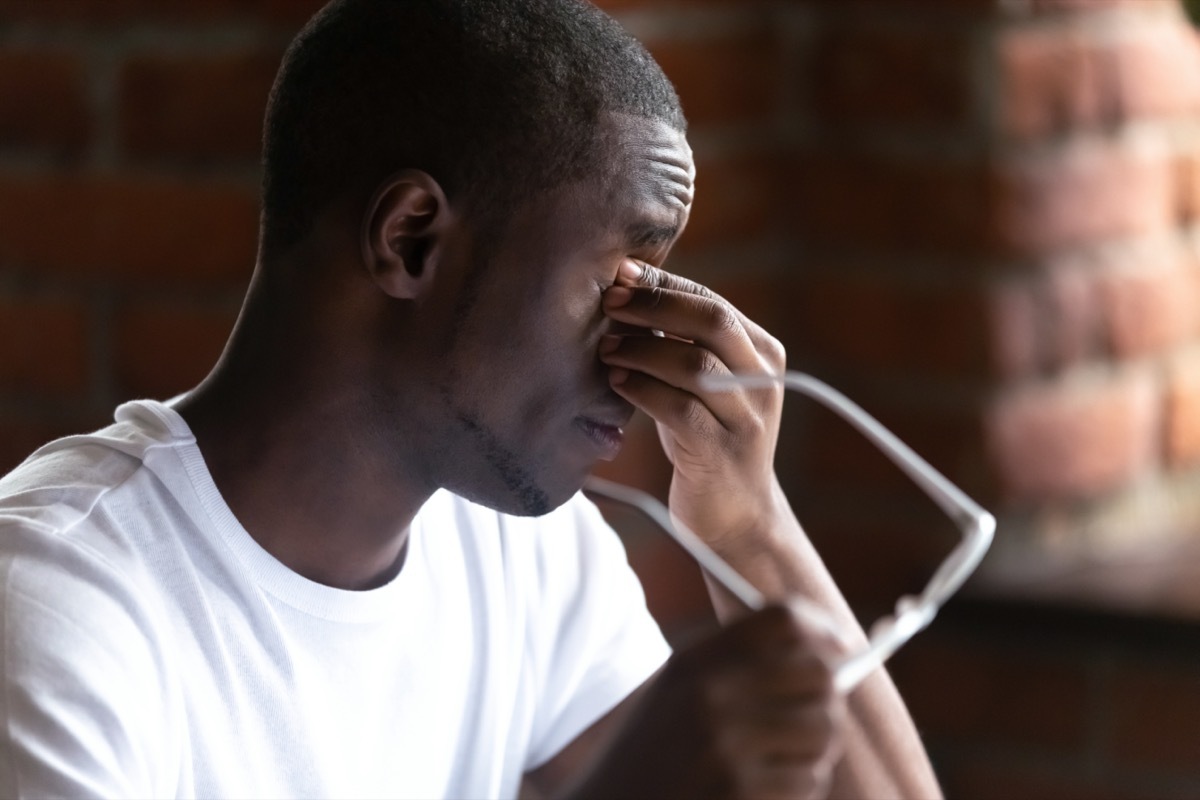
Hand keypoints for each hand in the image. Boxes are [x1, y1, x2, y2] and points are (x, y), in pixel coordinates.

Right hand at [572, 602, 845, 799]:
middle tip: (810, 721)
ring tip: (776, 765)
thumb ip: (737, 668)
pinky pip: (809, 781)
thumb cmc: (648, 763)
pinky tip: (759, 794)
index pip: (781, 620)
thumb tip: (833, 657)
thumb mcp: (674, 695)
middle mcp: (710, 693)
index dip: (822, 630)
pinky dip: (797, 790)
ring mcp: (726, 744)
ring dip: (814, 752)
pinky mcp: (740, 791)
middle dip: (827, 700)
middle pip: (818, 673)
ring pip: (824, 732)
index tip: (840, 647)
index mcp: (693, 662)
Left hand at [601, 260, 786, 552]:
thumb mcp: (703, 386)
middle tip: (610, 304)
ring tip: (605, 350)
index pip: (712, 302)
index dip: (663, 284)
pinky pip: (679, 410)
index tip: (619, 274)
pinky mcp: (722, 452)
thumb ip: (682, 343)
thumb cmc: (706, 440)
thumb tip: (626, 290)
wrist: (738, 517)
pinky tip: (615, 383)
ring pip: (694, 364)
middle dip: (655, 305)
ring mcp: (747, 417)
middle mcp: (762, 379)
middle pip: (712, 321)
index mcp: (761, 352)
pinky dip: (642, 390)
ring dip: (642, 350)